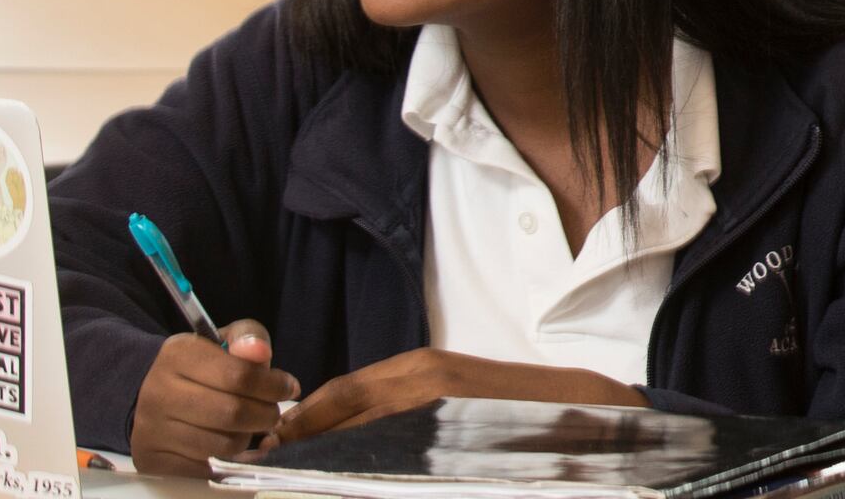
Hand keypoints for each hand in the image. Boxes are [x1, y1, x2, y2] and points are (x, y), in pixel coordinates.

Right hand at [131, 322, 294, 475]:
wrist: (148, 391)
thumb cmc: (199, 365)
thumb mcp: (224, 340)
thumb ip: (249, 338)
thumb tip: (261, 352)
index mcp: (178, 355)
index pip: (239, 376)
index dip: (274, 385)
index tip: (288, 387)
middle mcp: (159, 392)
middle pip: (233, 414)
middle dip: (266, 415)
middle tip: (270, 412)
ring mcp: (151, 428)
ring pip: (222, 445)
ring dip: (247, 437)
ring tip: (247, 425)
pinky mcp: (151, 457)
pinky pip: (204, 467)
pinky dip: (222, 457)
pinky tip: (223, 439)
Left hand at [281, 349, 647, 442]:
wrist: (577, 410)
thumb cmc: (512, 407)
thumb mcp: (454, 392)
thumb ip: (406, 406)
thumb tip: (349, 435)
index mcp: (420, 366)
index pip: (340, 392)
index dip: (301, 420)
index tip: (272, 445)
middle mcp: (421, 379)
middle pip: (339, 411)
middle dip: (300, 442)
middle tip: (267, 467)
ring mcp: (435, 407)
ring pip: (358, 435)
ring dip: (323, 458)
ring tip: (297, 478)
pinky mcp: (449, 435)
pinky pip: (390, 453)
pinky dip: (361, 467)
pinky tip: (347, 479)